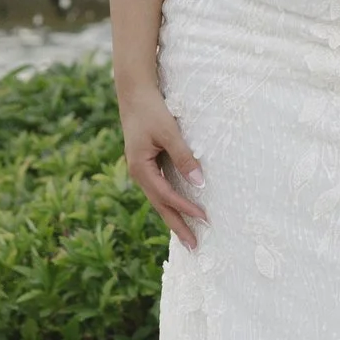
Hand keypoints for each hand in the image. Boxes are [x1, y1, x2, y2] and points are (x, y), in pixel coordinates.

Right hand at [122, 93, 206, 245]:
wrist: (134, 92)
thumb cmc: (151, 110)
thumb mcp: (169, 132)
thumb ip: (184, 157)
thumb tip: (199, 183)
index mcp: (140, 169)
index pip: (167, 196)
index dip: (186, 209)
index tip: (205, 219)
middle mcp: (139, 173)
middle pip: (160, 206)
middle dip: (177, 226)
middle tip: (194, 247)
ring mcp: (142, 170)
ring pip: (159, 199)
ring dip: (174, 216)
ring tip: (188, 234)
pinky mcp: (147, 164)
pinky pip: (160, 189)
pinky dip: (170, 202)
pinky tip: (179, 208)